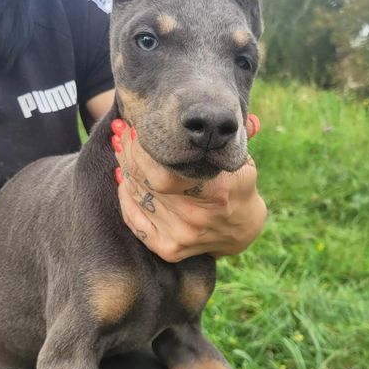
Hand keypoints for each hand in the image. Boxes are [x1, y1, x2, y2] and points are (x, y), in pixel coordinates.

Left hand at [111, 115, 265, 261]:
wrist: (241, 229)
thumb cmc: (238, 187)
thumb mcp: (242, 160)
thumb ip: (239, 137)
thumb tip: (248, 119)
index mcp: (216, 192)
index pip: (164, 169)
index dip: (143, 147)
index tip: (137, 126)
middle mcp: (196, 217)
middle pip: (146, 181)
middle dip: (129, 153)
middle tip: (122, 133)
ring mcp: (181, 236)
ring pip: (138, 197)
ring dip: (125, 171)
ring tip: (120, 149)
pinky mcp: (169, 249)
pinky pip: (135, 221)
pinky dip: (126, 198)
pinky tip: (125, 178)